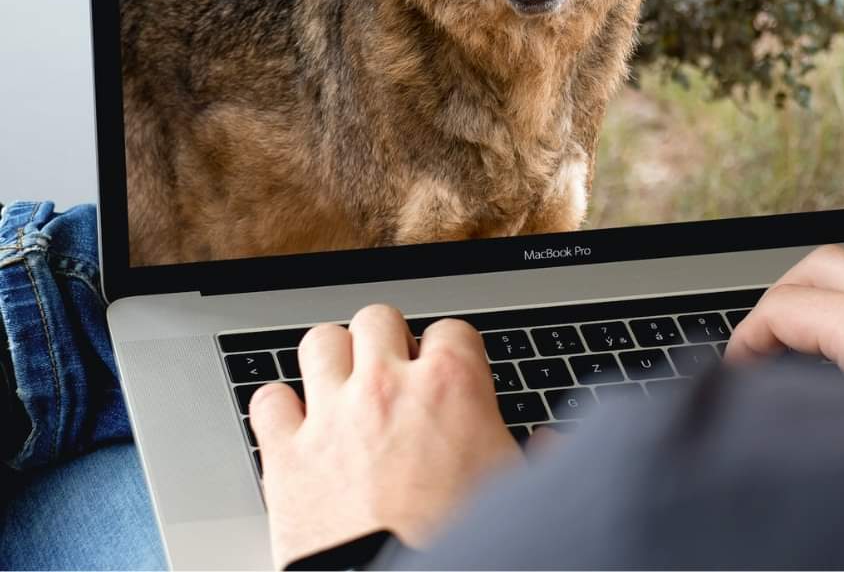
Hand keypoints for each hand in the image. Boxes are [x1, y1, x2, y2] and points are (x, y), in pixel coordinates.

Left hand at [249, 305, 521, 568]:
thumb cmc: (459, 548)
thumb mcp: (517, 495)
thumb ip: (539, 459)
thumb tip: (552, 448)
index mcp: (452, 387)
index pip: (451, 329)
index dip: (450, 352)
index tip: (447, 373)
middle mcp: (388, 386)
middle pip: (378, 318)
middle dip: (386, 340)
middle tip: (391, 373)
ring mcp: (332, 416)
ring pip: (320, 341)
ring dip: (331, 359)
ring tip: (340, 384)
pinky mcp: (286, 457)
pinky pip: (267, 401)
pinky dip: (278, 409)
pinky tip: (295, 425)